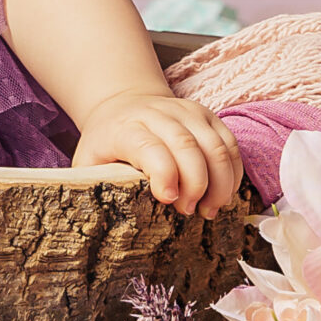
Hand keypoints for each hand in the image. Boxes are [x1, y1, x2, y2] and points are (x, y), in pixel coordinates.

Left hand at [72, 91, 241, 218]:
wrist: (122, 103)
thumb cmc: (106, 143)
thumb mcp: (88, 162)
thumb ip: (91, 185)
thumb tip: (97, 217)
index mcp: (126, 128)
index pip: (149, 146)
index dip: (164, 173)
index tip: (169, 200)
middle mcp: (158, 115)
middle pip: (188, 146)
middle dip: (196, 184)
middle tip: (190, 211)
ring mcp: (186, 112)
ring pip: (216, 146)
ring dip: (220, 183)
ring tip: (210, 209)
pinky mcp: (207, 115)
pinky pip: (230, 144)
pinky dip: (233, 172)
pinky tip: (224, 194)